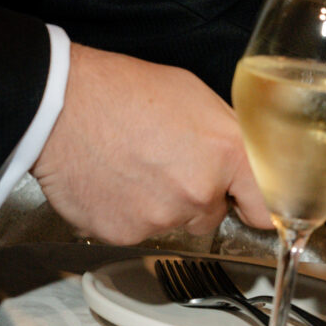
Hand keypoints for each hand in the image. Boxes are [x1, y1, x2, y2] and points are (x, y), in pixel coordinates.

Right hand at [34, 44, 267, 241]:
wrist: (60, 106)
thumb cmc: (122, 91)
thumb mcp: (193, 95)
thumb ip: (224, 134)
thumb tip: (237, 159)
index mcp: (226, 153)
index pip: (265, 207)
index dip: (254, 205)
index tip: (247, 206)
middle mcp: (199, 191)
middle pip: (211, 215)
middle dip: (195, 197)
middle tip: (165, 164)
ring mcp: (161, 217)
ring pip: (171, 222)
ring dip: (158, 204)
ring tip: (132, 166)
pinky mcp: (125, 234)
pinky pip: (135, 230)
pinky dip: (125, 213)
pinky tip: (112, 181)